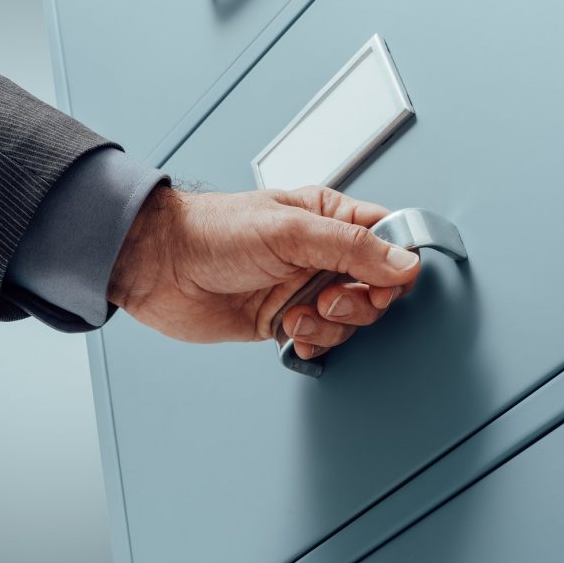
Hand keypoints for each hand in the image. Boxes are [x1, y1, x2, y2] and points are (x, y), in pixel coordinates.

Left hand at [108, 184, 420, 361]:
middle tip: (326, 300)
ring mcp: (303, 288)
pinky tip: (292, 334)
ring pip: (352, 319)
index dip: (395, 265)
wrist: (159, 267)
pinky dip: (314, 344)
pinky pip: (321, 340)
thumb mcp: (290, 231)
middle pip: (378, 288)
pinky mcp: (284, 319)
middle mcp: (321, 253)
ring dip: (331, 326)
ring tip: (297, 315)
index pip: (389, 239)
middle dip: (359, 303)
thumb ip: (352, 248)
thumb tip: (404, 263)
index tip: (378, 282)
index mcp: (329, 218)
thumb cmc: (213, 232)